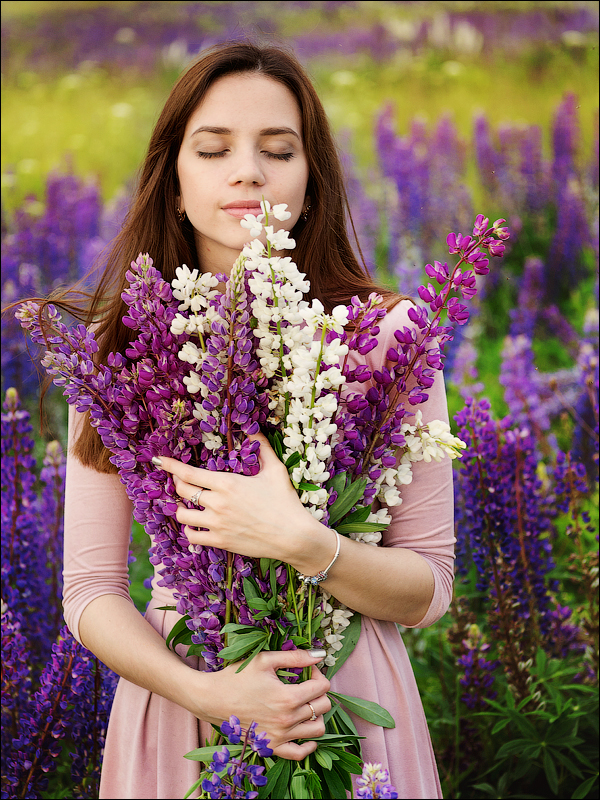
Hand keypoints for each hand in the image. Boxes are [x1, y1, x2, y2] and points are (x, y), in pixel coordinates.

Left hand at [155, 433, 323, 566]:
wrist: (293, 536)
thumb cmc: (285, 502)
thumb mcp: (276, 470)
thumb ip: (262, 448)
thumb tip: (253, 430)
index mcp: (227, 483)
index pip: (189, 473)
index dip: (171, 465)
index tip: (159, 460)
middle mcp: (218, 503)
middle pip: (183, 491)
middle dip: (177, 483)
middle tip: (179, 480)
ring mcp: (217, 524)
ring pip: (183, 515)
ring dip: (180, 507)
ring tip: (185, 504)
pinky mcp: (220, 541)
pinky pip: (192, 537)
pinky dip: (189, 530)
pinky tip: (194, 525)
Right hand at [195, 649, 330, 759]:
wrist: (212, 699)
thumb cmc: (237, 677)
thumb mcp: (265, 660)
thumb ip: (295, 656)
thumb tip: (320, 654)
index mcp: (288, 697)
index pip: (322, 687)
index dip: (318, 674)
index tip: (308, 671)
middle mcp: (287, 720)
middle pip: (323, 707)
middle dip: (320, 692)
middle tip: (306, 684)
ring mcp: (280, 736)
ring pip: (318, 730)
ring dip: (317, 715)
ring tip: (305, 704)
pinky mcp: (271, 747)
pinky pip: (299, 753)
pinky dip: (309, 744)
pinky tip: (305, 731)